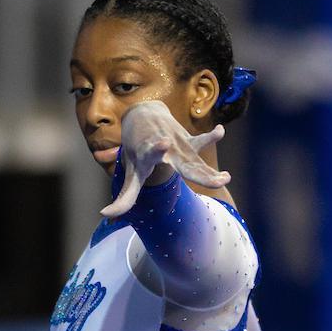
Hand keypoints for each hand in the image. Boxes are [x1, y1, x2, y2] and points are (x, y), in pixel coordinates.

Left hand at [101, 100, 229, 217]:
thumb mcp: (130, 172)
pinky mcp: (187, 140)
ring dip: (210, 171)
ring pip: (196, 160)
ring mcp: (178, 143)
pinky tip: (220, 131)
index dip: (157, 149)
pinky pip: (200, 141)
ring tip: (226, 179)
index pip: (151, 152)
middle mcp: (166, 147)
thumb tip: (104, 215)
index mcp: (148, 154)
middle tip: (214, 180)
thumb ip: (124, 196)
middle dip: (197, 171)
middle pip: (184, 164)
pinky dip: (210, 137)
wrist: (142, 115)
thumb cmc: (135, 150)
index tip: (164, 143)